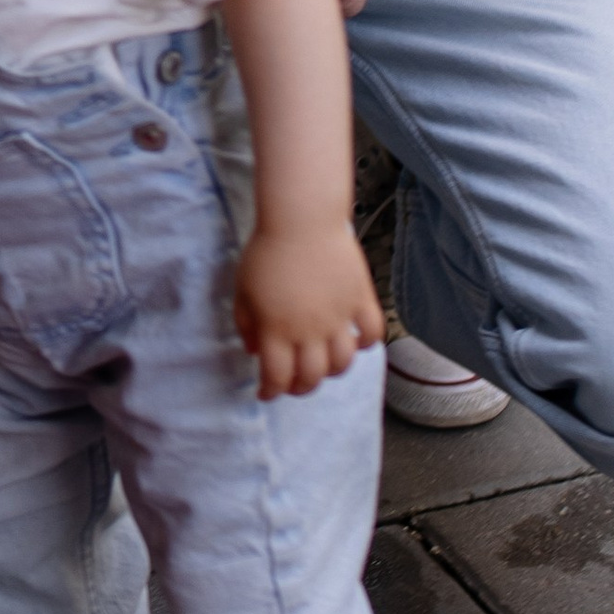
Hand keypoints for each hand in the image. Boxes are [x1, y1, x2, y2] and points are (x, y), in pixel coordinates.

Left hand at [233, 219, 383, 401]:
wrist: (301, 220)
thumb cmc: (266, 253)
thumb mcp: (242, 291)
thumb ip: (247, 325)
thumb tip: (254, 352)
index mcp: (277, 330)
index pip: (277, 377)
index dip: (271, 392)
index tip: (267, 394)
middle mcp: (310, 330)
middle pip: (312, 377)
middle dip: (301, 388)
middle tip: (294, 384)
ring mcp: (339, 317)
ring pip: (343, 363)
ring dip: (332, 372)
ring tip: (322, 366)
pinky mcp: (360, 300)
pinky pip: (371, 333)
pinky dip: (365, 344)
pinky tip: (354, 342)